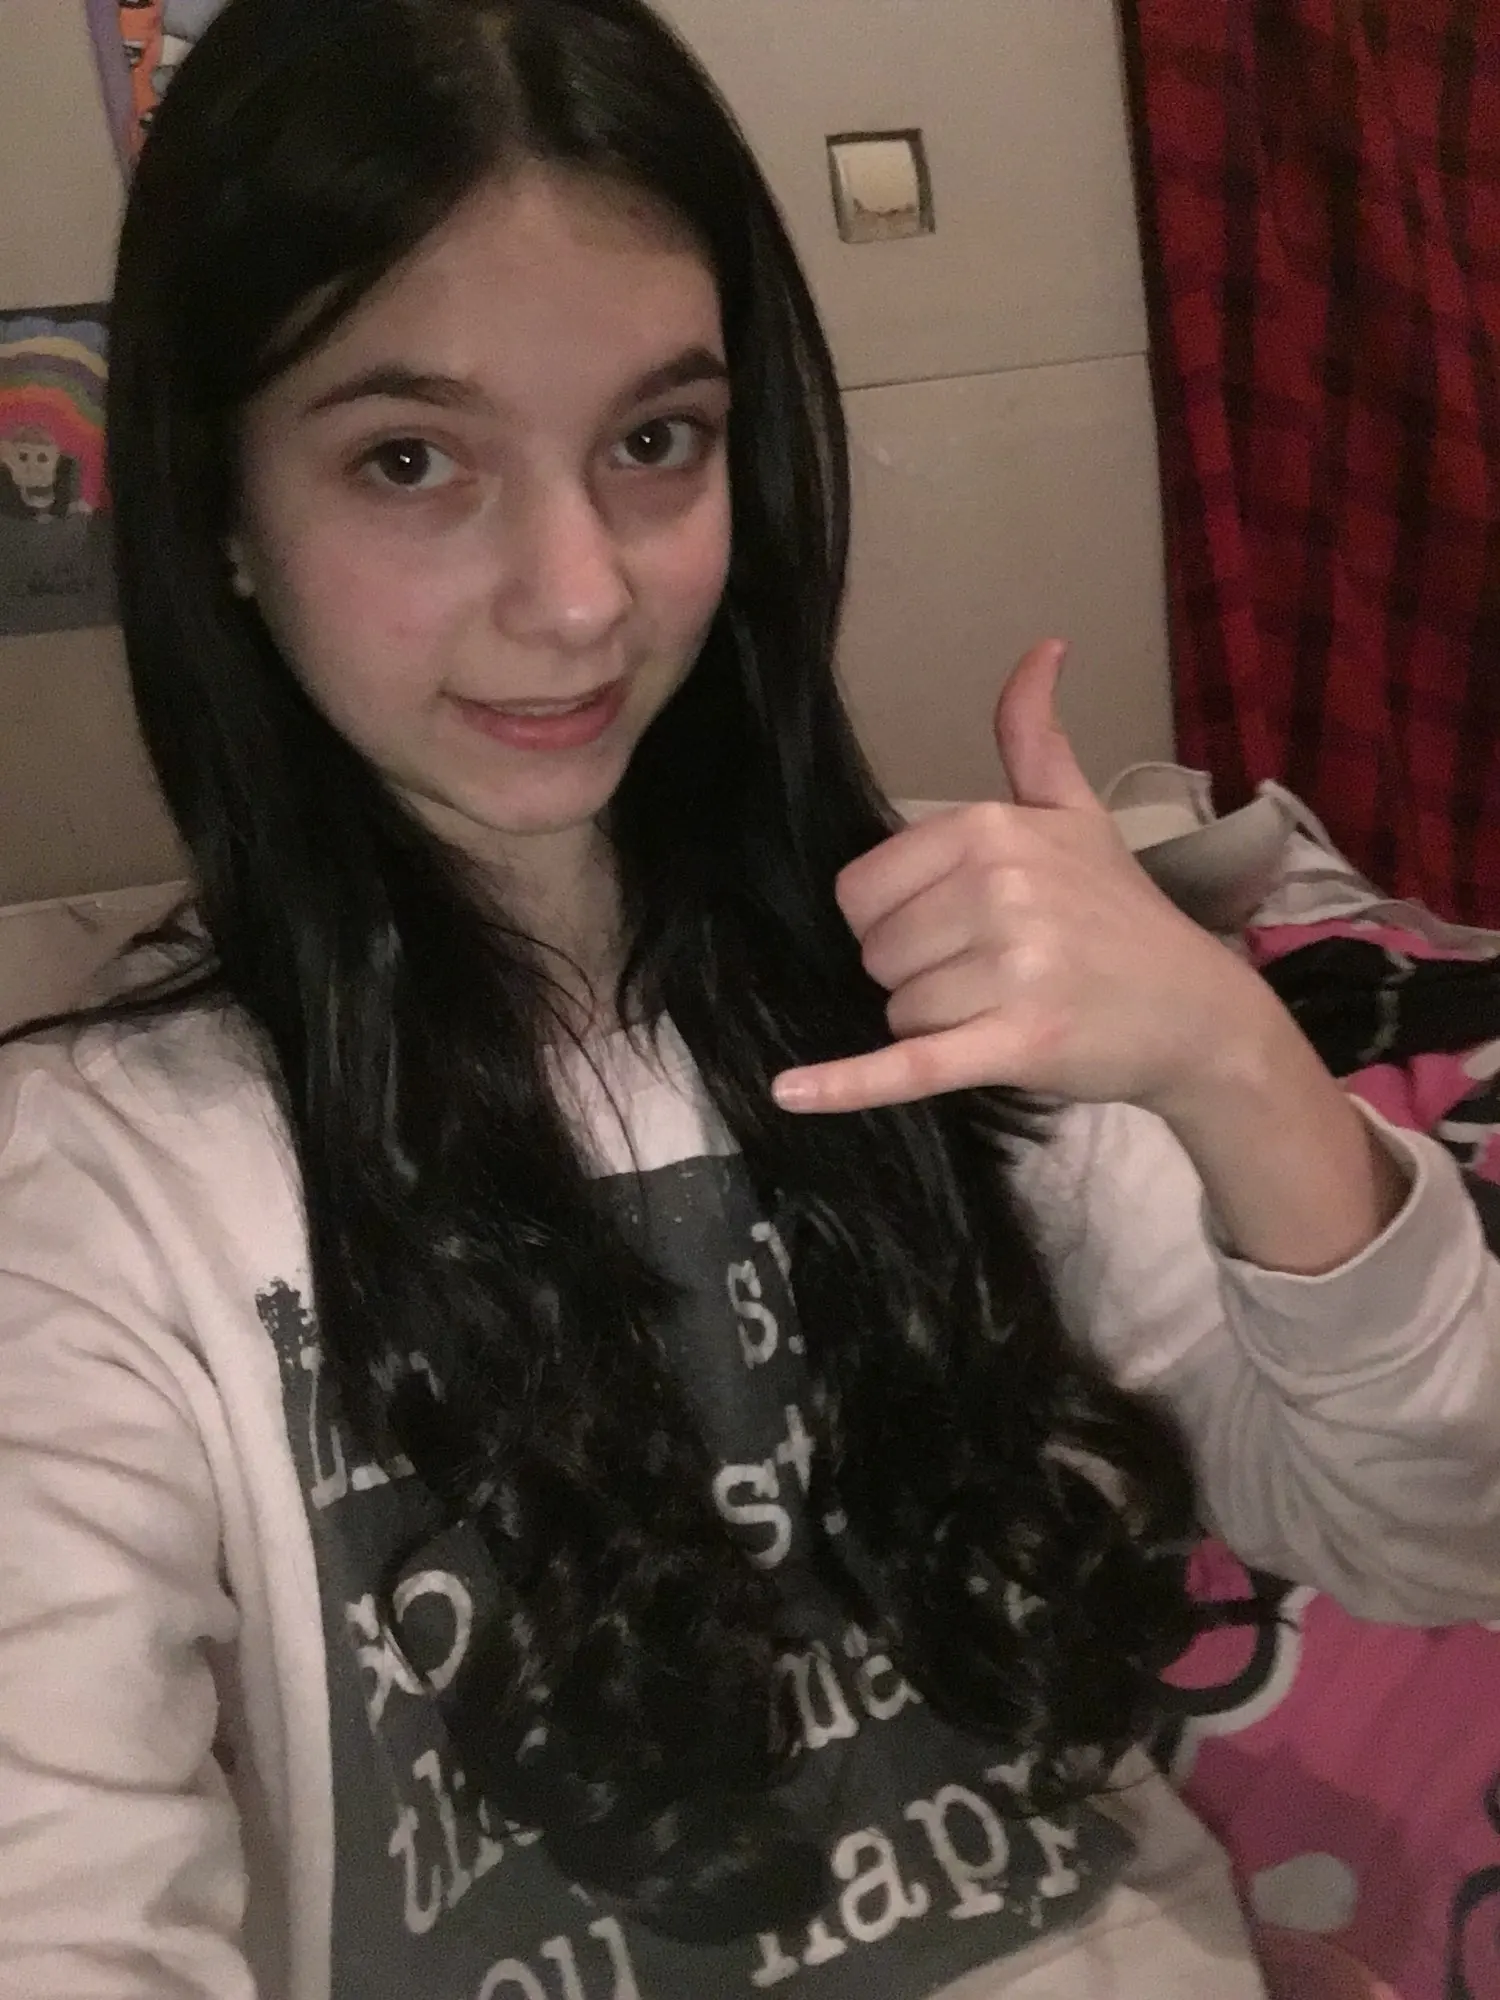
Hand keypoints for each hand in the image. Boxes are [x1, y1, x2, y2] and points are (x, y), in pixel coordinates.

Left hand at [773, 640, 1273, 1116]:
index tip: (961, 929)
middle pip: (875, 952)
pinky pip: (911, 1063)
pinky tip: (791, 1092)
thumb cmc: (1122, 916)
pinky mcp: (1019, 1042)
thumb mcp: (1078, 814)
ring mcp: (1012, 967)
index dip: (897, 922)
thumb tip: (1040, 646)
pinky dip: (849, 1085)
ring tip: (1008, 1008)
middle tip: (994, 974)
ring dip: (940, 1023)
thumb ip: (1035, 737)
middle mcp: (999, 888)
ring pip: (898, 1010)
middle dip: (919, 974)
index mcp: (991, 829)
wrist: (1199, 1013)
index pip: (862, 891)